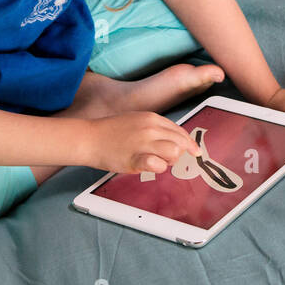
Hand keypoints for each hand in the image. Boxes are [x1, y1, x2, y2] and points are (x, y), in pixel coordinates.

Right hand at [85, 112, 201, 174]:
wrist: (89, 138)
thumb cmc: (111, 131)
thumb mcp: (136, 120)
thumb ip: (155, 128)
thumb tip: (172, 139)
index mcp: (152, 118)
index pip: (180, 131)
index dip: (189, 143)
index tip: (195, 151)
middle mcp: (151, 128)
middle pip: (180, 142)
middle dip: (181, 153)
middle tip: (171, 159)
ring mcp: (143, 143)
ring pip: (174, 152)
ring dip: (170, 160)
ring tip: (158, 162)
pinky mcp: (135, 158)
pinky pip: (157, 164)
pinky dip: (159, 167)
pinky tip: (151, 166)